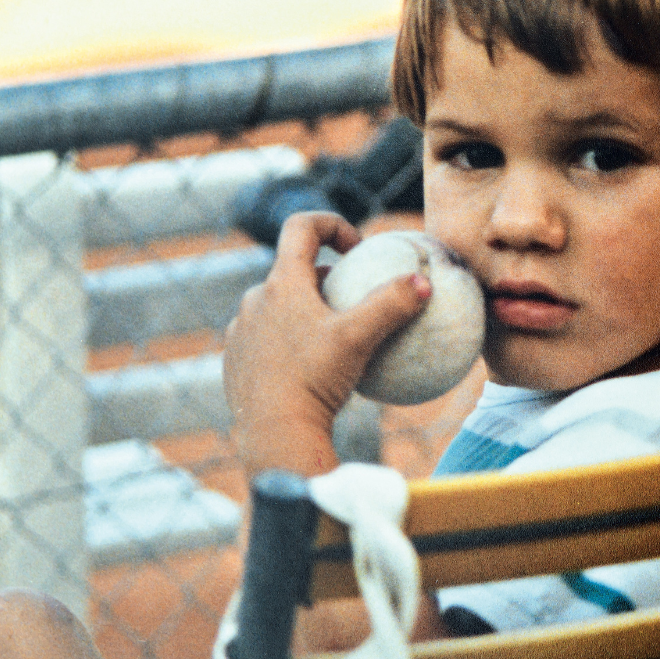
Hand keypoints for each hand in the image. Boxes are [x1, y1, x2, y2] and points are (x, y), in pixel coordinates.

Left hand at [225, 212, 430, 478]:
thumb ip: (392, 305)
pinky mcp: (235, 360)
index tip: (357, 248)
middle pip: (292, 270)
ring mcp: (241, 331)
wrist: (273, 434)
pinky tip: (313, 369)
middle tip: (352, 300)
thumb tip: (423, 282)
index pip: (302, 227)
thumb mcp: (359, 339)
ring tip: (334, 337)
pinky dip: (290, 342)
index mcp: (281, 283)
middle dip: (324, 277)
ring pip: (278, 306)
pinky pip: (266, 339)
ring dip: (305, 311)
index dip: (332, 224)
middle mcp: (254, 300)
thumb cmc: (315, 381)